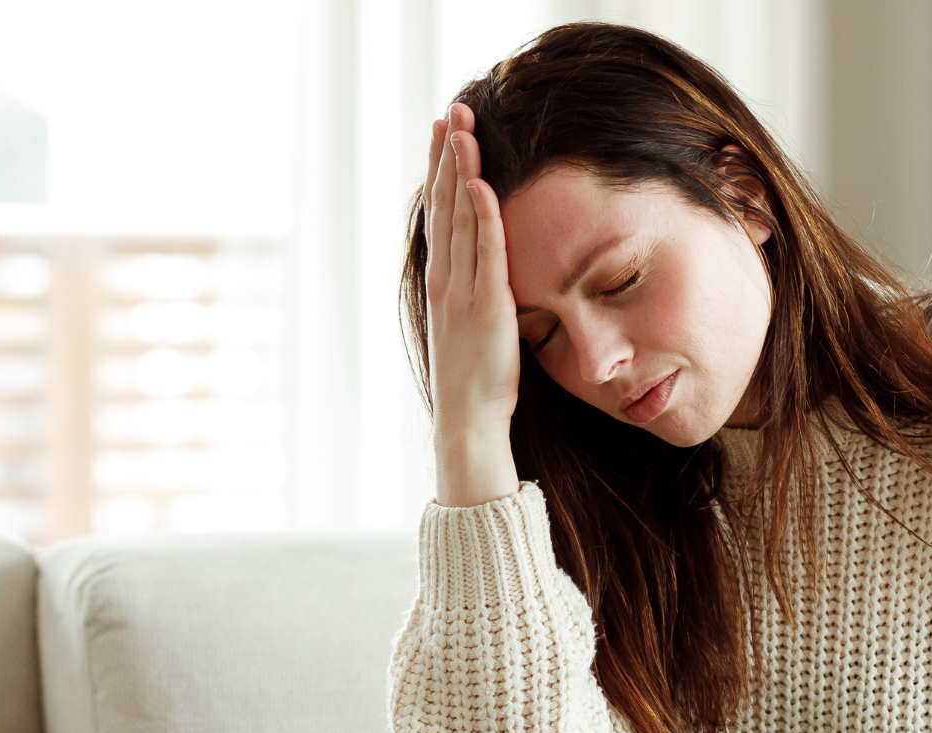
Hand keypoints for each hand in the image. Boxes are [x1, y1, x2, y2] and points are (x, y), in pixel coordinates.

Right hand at [423, 103, 520, 507]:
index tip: (445, 135)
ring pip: (460, 219)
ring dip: (462, 172)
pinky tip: (481, 184)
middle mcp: (446, 280)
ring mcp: (462, 292)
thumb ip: (477, 294)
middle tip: (450, 112)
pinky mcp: (485, 307)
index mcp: (443, 283)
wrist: (468, 422)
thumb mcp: (472, 328)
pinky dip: (483, 216)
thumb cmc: (476, 383)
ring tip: (462, 130)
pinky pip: (484, 252)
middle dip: (447, 157)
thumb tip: (489, 273)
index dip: (442, 172)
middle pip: (445, 205)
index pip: (442, 214)